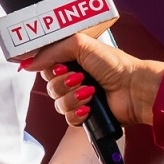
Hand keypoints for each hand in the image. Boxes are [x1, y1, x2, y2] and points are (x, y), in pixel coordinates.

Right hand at [22, 33, 163, 125]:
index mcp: (73, 60)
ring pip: (57, 103)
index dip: (48, 68)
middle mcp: (75, 78)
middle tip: (79, 78)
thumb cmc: (114, 64)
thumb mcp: (81, 45)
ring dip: (72, 97)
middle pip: (50, 86)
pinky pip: (68, 118)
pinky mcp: (85, 115)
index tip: (57, 66)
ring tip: (89, 92)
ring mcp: (80, 98)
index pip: (47, 65)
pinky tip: (89, 107)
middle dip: (62, 83)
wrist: (134, 88)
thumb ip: (52, 51)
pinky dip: (77, 112)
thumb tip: (29, 63)